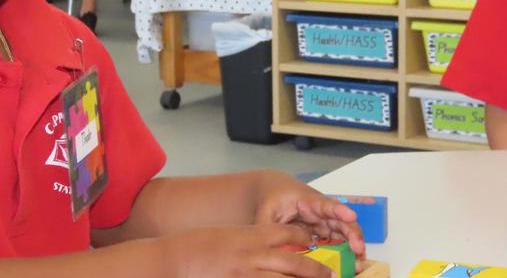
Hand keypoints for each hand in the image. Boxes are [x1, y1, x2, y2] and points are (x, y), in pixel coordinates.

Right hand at [172, 223, 337, 277]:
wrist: (176, 258)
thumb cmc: (201, 244)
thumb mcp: (233, 233)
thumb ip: (255, 239)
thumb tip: (276, 248)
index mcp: (254, 235)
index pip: (291, 235)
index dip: (307, 240)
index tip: (314, 244)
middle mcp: (255, 255)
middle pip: (296, 264)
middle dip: (317, 271)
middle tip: (330, 276)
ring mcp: (248, 274)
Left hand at [252, 171, 365, 256]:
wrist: (270, 190)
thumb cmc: (270, 198)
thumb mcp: (265, 214)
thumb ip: (270, 232)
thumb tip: (274, 253)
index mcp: (307, 201)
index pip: (326, 204)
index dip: (339, 210)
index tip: (351, 216)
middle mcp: (319, 210)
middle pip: (340, 220)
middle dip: (352, 233)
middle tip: (359, 250)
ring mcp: (321, 221)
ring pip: (341, 231)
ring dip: (351, 244)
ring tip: (359, 260)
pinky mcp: (320, 231)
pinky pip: (334, 240)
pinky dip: (342, 250)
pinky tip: (350, 262)